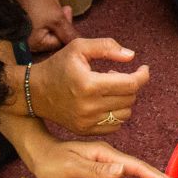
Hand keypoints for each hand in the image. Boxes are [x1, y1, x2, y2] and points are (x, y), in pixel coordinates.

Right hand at [15, 0, 75, 52]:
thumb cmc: (37, 4)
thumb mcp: (57, 19)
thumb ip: (69, 33)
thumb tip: (79, 41)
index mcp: (35, 44)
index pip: (59, 41)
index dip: (66, 27)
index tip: (67, 12)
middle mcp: (29, 41)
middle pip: (54, 34)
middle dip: (60, 19)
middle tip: (62, 7)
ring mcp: (27, 32)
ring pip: (49, 25)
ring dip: (55, 12)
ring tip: (53, 1)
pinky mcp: (26, 23)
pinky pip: (42, 20)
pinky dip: (47, 11)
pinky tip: (48, 1)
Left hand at [18, 125, 177, 177]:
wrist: (39, 150)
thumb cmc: (51, 161)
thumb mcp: (71, 167)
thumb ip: (96, 170)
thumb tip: (121, 171)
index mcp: (105, 155)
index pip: (136, 168)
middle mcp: (110, 155)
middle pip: (141, 168)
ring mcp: (108, 159)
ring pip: (137, 169)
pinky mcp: (104, 164)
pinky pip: (128, 170)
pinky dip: (143, 176)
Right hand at [29, 37, 148, 134]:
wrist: (34, 92)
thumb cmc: (58, 66)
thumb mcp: (79, 47)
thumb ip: (107, 47)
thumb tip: (131, 56)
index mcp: (89, 84)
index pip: (130, 84)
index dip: (142, 75)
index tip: (144, 69)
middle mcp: (89, 106)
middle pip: (130, 98)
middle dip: (130, 85)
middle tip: (117, 75)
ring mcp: (87, 121)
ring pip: (125, 113)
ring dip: (124, 99)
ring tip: (109, 88)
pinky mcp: (85, 130)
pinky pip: (115, 125)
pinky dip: (116, 113)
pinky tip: (106, 102)